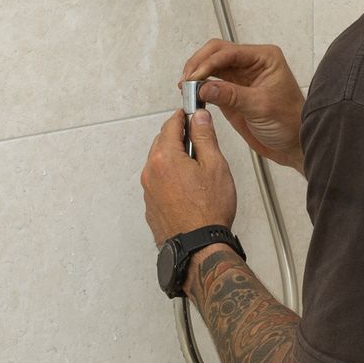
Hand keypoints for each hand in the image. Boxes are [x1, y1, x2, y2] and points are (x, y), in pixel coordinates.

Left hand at [141, 104, 238, 246]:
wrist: (199, 248)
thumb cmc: (209, 211)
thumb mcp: (215, 166)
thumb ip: (204, 137)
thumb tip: (198, 118)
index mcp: (165, 158)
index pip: (171, 124)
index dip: (184, 116)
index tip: (193, 114)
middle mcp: (151, 172)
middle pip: (162, 142)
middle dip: (179, 138)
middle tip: (199, 143)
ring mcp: (148, 191)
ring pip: (159, 163)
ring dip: (174, 159)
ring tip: (197, 171)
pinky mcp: (150, 206)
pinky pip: (158, 183)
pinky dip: (170, 179)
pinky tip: (188, 189)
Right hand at [180, 40, 305, 173]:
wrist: (293, 145)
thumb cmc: (290, 123)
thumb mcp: (261, 107)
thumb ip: (232, 95)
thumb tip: (205, 86)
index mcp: (264, 58)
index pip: (229, 51)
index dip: (208, 62)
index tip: (194, 77)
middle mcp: (251, 63)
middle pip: (216, 53)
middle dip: (199, 65)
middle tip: (186, 82)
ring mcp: (240, 77)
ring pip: (211, 67)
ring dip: (197, 76)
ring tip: (186, 89)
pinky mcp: (232, 92)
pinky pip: (211, 84)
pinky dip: (200, 88)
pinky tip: (193, 95)